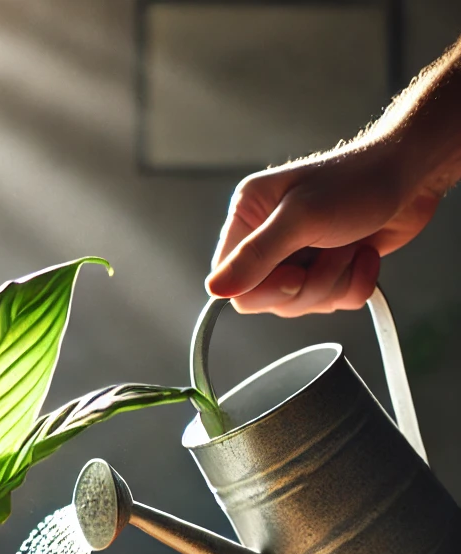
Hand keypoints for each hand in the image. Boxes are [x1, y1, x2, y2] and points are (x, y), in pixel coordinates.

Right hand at [206, 142, 442, 315]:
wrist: (414, 174)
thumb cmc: (359, 181)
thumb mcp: (301, 218)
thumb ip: (256, 256)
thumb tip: (214, 289)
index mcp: (248, 217)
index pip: (230, 281)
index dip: (264, 288)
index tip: (294, 273)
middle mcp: (267, 238)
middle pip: (268, 299)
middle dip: (309, 285)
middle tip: (331, 251)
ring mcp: (297, 256)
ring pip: (300, 305)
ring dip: (335, 282)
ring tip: (349, 246)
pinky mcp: (326, 268)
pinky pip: (331, 303)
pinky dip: (355, 285)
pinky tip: (364, 254)